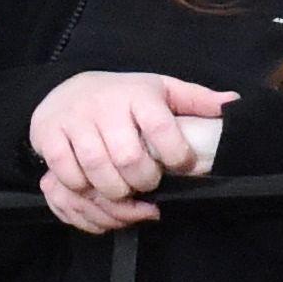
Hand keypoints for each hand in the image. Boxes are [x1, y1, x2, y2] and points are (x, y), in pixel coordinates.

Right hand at [29, 70, 232, 234]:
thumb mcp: (162, 90)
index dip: (176, 156)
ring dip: (116, 191)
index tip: (182, 166)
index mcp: (138, 94)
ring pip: (97, 169)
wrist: (68, 89)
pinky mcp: (49, 136)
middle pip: (128, 157)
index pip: (161, 128)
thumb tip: (233, 102)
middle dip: (144, 180)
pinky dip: (83, 188)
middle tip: (149, 184)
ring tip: (127, 191)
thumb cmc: (125, 97)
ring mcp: (75, 121)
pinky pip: (66, 173)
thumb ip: (196, 99)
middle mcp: (105, 105)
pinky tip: (96, 187)